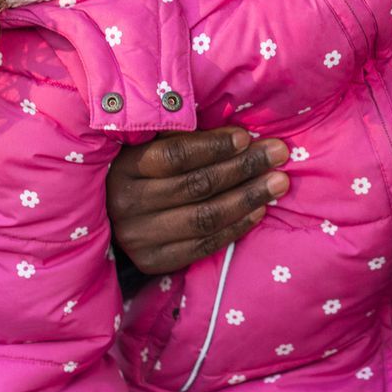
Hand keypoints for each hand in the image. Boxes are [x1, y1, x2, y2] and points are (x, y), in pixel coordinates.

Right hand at [106, 127, 289, 273]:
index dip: (215, 146)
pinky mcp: (153, 261)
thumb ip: (183, 135)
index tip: (246, 137)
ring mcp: (139, 237)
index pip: (175, 156)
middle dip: (243, 167)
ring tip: (279, 183)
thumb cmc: (143, 171)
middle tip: (278, 153)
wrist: (111, 219)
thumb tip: (235, 130)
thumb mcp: (151, 145)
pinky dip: (236, 227)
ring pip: (204, 217)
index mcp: (124, 168)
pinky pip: (204, 245)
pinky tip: (259, 211)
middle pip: (196, 186)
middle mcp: (127, 204)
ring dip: (248, 198)